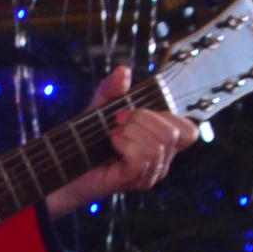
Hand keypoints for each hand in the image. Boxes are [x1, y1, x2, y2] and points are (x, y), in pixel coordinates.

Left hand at [44, 67, 200, 213]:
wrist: (63, 164)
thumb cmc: (85, 139)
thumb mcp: (99, 108)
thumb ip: (112, 89)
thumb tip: (124, 70)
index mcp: (161, 142)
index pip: (189, 130)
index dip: (170, 115)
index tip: (138, 110)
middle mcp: (161, 160)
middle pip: (173, 133)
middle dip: (143, 118)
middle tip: (118, 120)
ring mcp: (150, 173)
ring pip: (158, 145)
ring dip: (130, 131)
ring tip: (113, 133)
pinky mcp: (134, 181)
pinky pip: (141, 159)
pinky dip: (125, 144)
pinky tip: (112, 142)